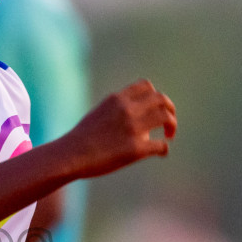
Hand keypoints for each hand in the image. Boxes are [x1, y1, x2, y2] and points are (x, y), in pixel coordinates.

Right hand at [62, 80, 176, 178]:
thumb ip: (118, 111)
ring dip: (172, 126)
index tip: (154, 109)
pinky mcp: (135, 149)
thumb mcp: (99, 114)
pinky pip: (161, 145)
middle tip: (168, 124)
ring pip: (166, 117)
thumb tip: (135, 122)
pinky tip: (160, 153)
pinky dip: (164, 148)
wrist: (70, 155)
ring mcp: (133, 128)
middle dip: (170, 110)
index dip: (156, 97)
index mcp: (117, 99)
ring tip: (169, 135)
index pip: (146, 86)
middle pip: (161, 99)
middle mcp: (127, 110)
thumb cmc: (81, 139)